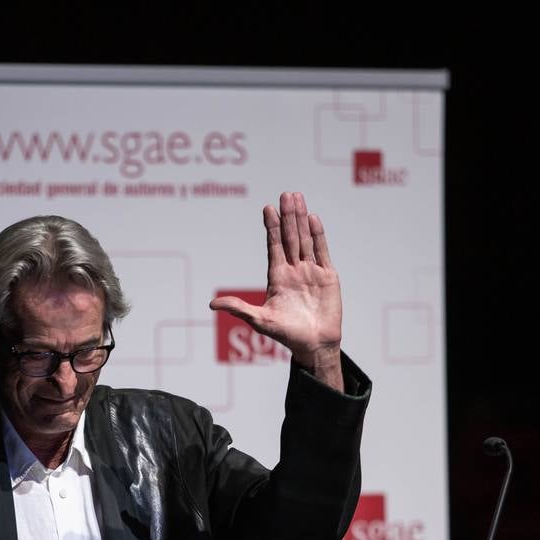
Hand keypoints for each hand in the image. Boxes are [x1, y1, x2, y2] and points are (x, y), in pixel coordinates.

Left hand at [209, 191, 343, 388]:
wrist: (314, 345)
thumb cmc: (286, 334)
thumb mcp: (260, 320)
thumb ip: (239, 308)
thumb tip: (212, 305)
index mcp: (277, 277)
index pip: (273, 246)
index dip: (271, 228)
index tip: (267, 208)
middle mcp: (294, 270)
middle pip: (290, 237)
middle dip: (287, 216)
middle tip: (285, 194)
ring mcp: (311, 271)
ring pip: (305, 240)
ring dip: (301, 219)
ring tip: (297, 198)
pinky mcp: (327, 276)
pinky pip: (322, 251)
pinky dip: (318, 235)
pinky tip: (313, 219)